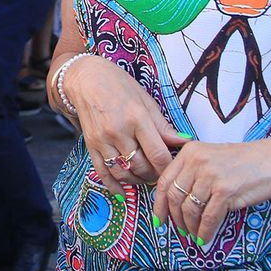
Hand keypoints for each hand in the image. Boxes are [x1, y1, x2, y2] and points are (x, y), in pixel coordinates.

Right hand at [60, 55, 185, 190]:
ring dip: (137, 181)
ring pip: (123, 172)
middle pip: (141, 166)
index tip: (175, 169)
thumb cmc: (120, 86)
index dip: (169, 167)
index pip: (158, 154)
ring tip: (145, 178)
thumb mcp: (146, 101)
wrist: (87, 79)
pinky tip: (123, 191)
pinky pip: (103, 172)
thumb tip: (184, 143)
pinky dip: (114, 185)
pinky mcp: (91, 145)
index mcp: (137, 118)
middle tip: (161, 173)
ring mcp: (103, 140)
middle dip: (154, 175)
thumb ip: (163, 126)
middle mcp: (119, 131)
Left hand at [155, 134, 270, 243]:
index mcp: (189, 152)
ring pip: (190, 210)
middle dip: (175, 219)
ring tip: (195, 236)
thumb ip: (193, 173)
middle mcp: (196, 161)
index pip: (164, 181)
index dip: (159, 204)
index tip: (159, 220)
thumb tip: (176, 202)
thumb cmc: (245, 162)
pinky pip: (208, 218)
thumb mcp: (212, 158)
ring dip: (190, 228)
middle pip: (174, 197)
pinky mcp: (226, 190)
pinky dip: (205, 232)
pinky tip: (205, 239)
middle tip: (181, 231)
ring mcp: (211, 175)